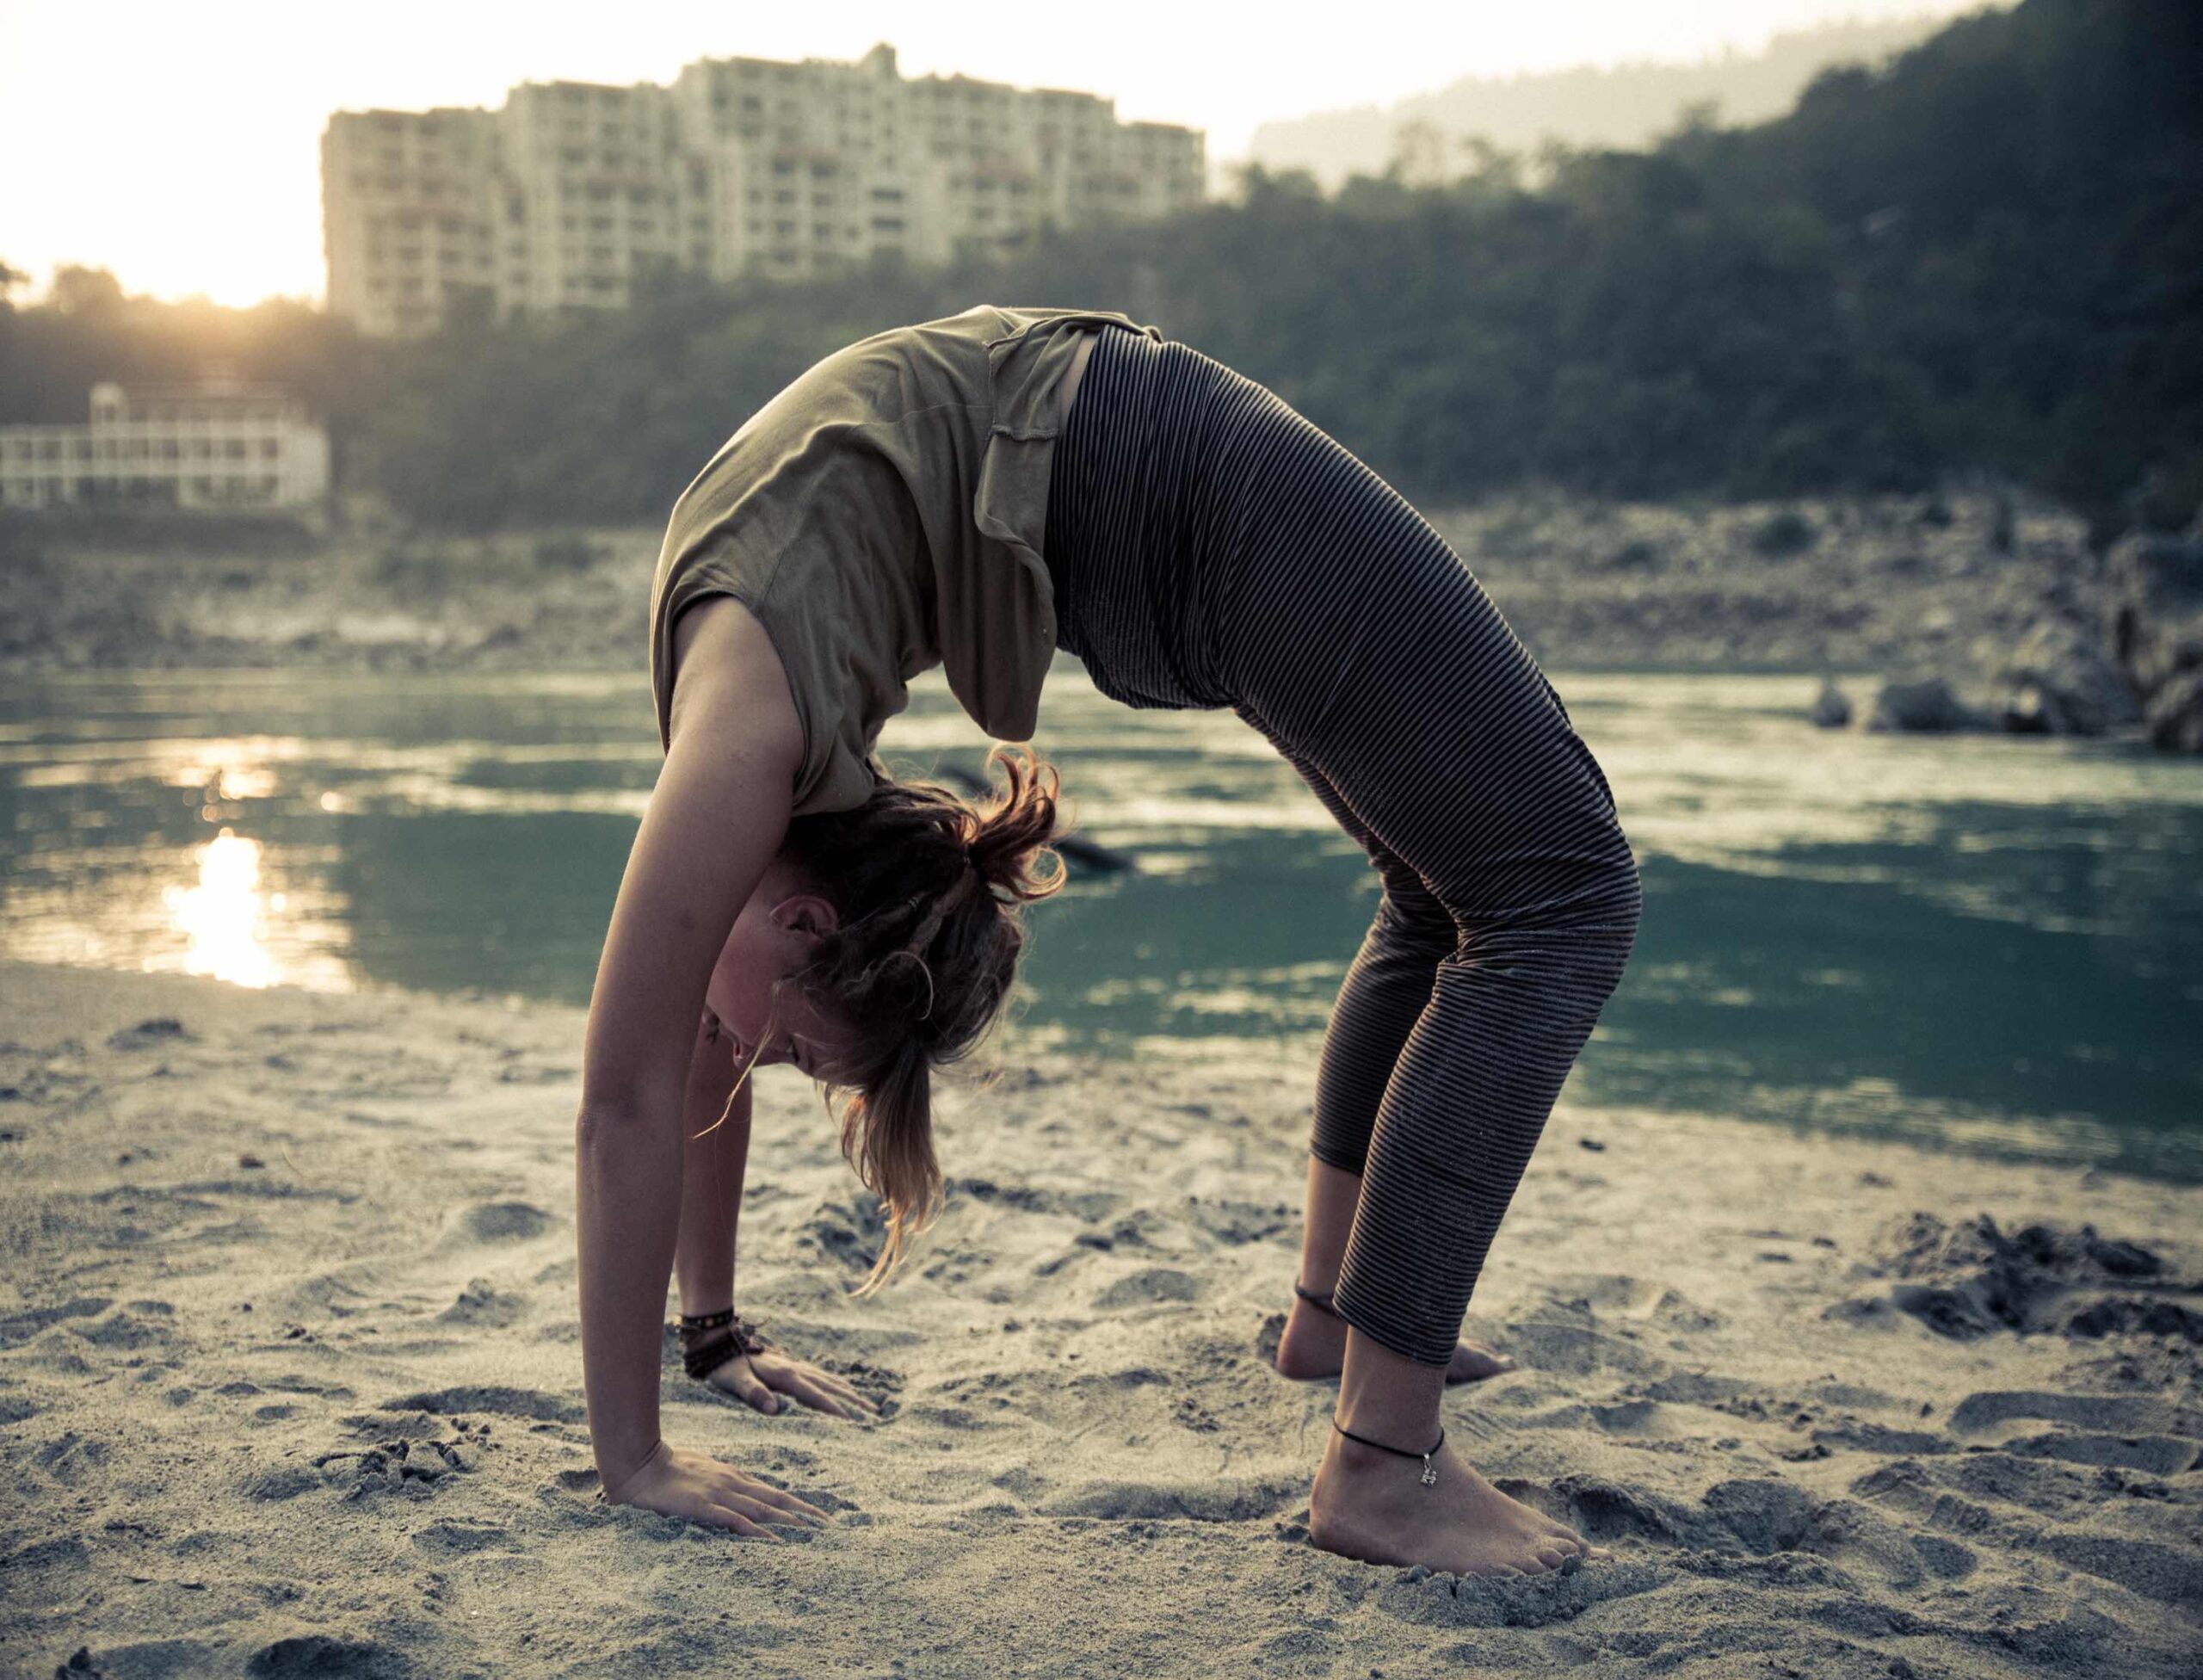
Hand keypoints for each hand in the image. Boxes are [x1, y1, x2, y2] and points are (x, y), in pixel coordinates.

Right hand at [601, 1439, 828, 1537]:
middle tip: (829, 1527)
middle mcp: (733, 1484)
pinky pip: (739, 1522)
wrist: (640, 1465)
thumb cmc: (667, 1468)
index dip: (797, 1505)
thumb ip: (721, 1483)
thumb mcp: (702, 1473)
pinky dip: (760, 1532)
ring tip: (814, 1535)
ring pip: (765, 1510)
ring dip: (791, 1523)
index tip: (819, 1516)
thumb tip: (739, 1495)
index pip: (772, 1493)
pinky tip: (776, 1542)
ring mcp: (721, 1495)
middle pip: (777, 1501)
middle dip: (805, 1515)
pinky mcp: (706, 1508)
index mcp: (733, 1477)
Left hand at [706, 1344, 882, 1420]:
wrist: (717, 1342)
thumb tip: (776, 1410)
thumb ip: (754, 1394)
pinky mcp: (790, 1365)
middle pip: (829, 1386)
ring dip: (848, 1392)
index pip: (814, 1395)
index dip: (833, 1409)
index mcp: (784, 1376)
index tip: (853, 1422)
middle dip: (852, 1400)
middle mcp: (794, 1369)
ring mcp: (794, 1365)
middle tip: (874, 1413)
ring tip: (867, 1403)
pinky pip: (820, 1375)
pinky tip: (840, 1388)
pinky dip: (835, 1383)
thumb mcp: (735, 1382)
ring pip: (828, 1380)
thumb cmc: (725, 1367)